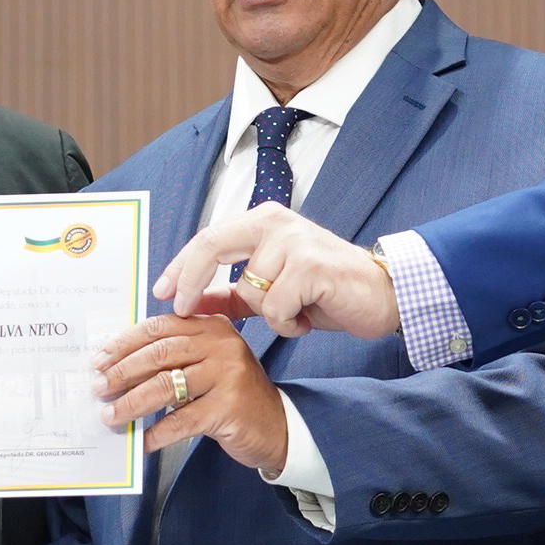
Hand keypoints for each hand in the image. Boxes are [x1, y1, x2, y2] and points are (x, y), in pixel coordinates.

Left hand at [94, 313, 288, 472]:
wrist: (278, 427)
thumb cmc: (233, 396)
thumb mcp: (207, 365)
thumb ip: (174, 357)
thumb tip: (117, 367)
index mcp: (212, 327)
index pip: (159, 327)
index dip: (124, 343)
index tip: (99, 360)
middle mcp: (222, 345)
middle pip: (159, 354)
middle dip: (122, 372)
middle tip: (99, 388)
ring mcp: (228, 375)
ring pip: (164, 386)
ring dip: (131, 403)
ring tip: (110, 415)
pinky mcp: (229, 408)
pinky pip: (180, 420)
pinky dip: (156, 433)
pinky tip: (142, 441)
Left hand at [150, 203, 400, 340]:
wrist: (383, 295)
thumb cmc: (327, 291)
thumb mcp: (271, 290)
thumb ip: (230, 294)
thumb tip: (188, 303)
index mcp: (263, 220)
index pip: (207, 238)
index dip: (180, 266)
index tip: (161, 292)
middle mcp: (276, 222)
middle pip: (211, 246)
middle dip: (190, 281)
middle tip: (182, 309)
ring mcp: (295, 240)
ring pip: (249, 289)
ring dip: (267, 314)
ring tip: (295, 313)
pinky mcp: (311, 265)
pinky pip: (275, 307)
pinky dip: (287, 323)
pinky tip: (308, 318)